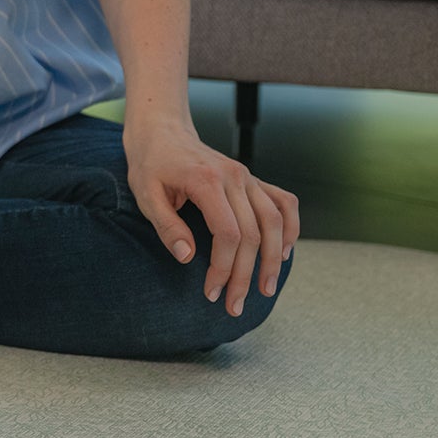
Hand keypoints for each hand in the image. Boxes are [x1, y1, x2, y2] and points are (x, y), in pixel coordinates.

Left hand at [125, 117, 299, 317]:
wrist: (162, 131)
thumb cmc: (151, 163)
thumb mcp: (146, 195)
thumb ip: (167, 226)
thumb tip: (187, 257)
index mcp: (206, 181)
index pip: (228, 233)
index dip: (223, 267)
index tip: (211, 291)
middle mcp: (234, 177)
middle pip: (253, 234)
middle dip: (245, 275)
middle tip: (234, 305)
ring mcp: (247, 177)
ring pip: (274, 221)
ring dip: (274, 259)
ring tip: (266, 289)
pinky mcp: (252, 179)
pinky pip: (283, 202)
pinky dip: (290, 227)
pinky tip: (286, 252)